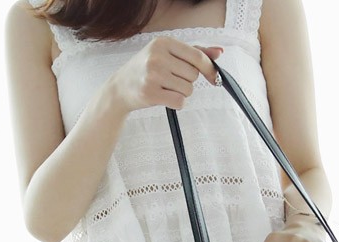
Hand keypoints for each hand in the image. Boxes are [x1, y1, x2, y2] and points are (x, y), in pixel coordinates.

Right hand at [105, 36, 222, 112]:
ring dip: (181, 93)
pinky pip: (180, 101)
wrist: (120, 88)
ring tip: (165, 88)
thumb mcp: (167, 55)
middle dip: (187, 81)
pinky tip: (164, 97)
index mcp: (163, 42)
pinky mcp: (151, 93)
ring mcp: (153, 75)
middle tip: (171, 80)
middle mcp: (157, 56)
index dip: (209, 68)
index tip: (214, 77)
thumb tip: (219, 52)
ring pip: (188, 89)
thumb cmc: (146, 70)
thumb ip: (193, 53)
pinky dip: (177, 103)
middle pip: (193, 75)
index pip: (197, 56)